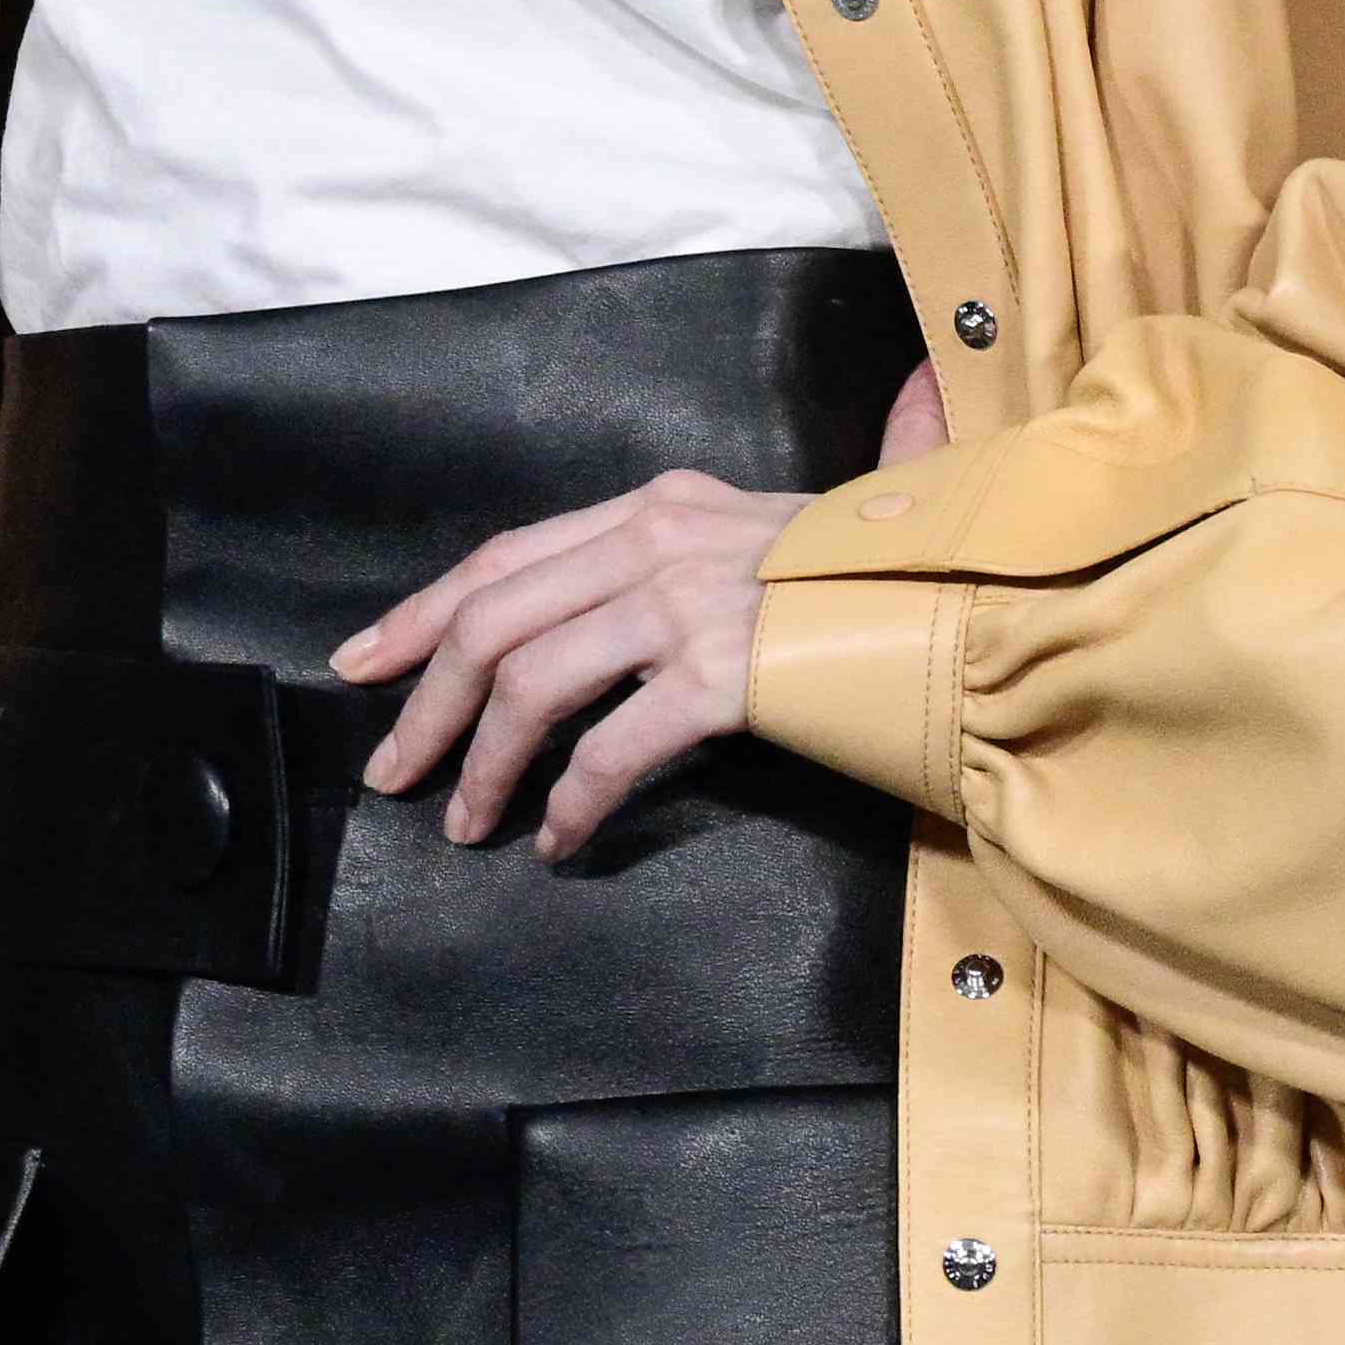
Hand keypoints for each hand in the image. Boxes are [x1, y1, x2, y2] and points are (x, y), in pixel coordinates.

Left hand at [332, 361, 950, 860]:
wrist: (981, 602)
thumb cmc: (876, 592)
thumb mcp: (758, 549)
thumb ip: (677, 564)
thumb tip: (589, 620)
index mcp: (655, 507)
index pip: (504, 559)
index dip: (422, 614)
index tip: (362, 665)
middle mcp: (657, 539)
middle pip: (492, 620)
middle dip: (426, 702)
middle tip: (392, 772)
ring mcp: (689, 602)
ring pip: (530, 682)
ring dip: (482, 763)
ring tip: (465, 822)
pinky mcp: (724, 672)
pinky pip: (609, 747)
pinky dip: (571, 800)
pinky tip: (561, 838)